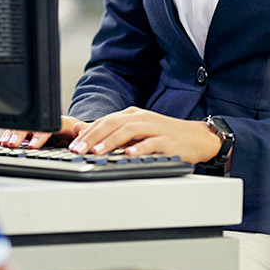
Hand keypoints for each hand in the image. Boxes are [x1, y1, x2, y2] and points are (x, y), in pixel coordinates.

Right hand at [0, 115, 86, 149]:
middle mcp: (48, 123)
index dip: (40, 135)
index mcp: (63, 123)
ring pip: (23, 127)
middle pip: (31, 125)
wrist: (79, 135)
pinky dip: (10, 135)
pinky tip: (4, 141)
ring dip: (12, 134)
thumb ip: (84, 135)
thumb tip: (81, 134)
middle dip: (20, 134)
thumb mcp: (87, 137)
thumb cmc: (82, 137)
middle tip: (12, 144)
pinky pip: (19, 131)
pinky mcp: (33, 132)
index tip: (33, 146)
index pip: (49, 126)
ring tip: (5, 143)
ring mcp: (39, 127)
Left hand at [68, 107, 221, 163]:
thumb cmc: (165, 136)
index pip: (105, 121)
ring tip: (97, 151)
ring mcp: (155, 128)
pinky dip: (139, 148)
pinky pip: (152, 143)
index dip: (87, 133)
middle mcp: (142, 118)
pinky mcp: (168, 141)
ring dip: (111, 141)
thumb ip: (112, 131)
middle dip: (93, 137)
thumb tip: (84, 131)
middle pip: (113, 124)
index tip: (72, 145)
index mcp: (132, 115)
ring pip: (129, 131)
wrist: (197, 138)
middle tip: (78, 149)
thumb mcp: (136, 131)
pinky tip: (129, 154)